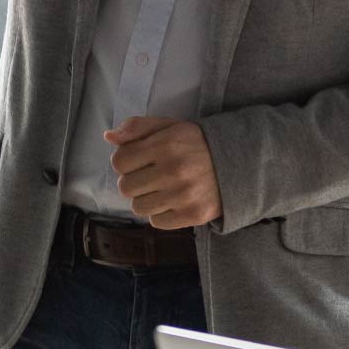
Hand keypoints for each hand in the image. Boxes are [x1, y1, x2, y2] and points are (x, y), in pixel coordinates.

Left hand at [105, 116, 221, 228]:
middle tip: (152, 177)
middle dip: (134, 182)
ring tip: (164, 189)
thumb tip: (108, 137)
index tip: (139, 161)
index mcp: (166, 144)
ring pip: (138, 207)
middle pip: (125, 187)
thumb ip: (137, 127)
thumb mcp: (170, 127)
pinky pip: (156, 222)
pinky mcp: (193, 215)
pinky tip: (175, 201)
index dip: (125, 162)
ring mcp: (184, 195)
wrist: (240, 164)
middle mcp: (175, 170)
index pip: (119, 161)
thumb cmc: (197, 145)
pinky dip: (162, 214)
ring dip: (147, 200)